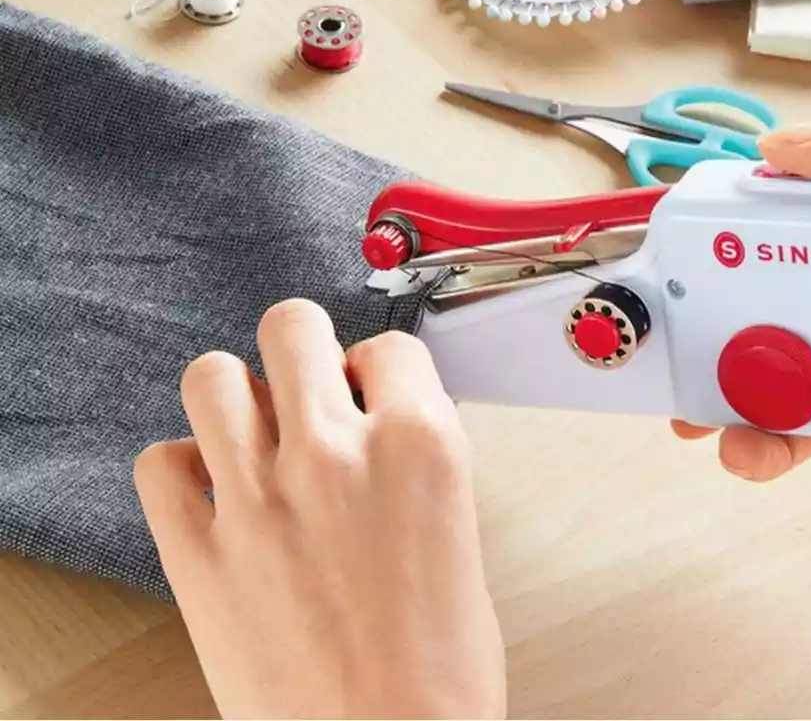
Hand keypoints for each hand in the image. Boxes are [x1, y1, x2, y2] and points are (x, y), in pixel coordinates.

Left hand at [133, 299, 504, 718]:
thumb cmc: (439, 674)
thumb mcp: (459, 539)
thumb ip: (414, 468)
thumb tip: (376, 432)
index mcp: (421, 448)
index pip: (389, 349)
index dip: (378, 370)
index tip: (368, 390)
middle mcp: (337, 455)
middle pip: (292, 327)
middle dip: (303, 351)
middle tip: (307, 387)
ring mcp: (258, 499)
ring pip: (213, 376)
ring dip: (236, 395)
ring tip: (254, 432)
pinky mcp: (197, 552)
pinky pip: (159, 463)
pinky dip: (181, 469)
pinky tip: (214, 491)